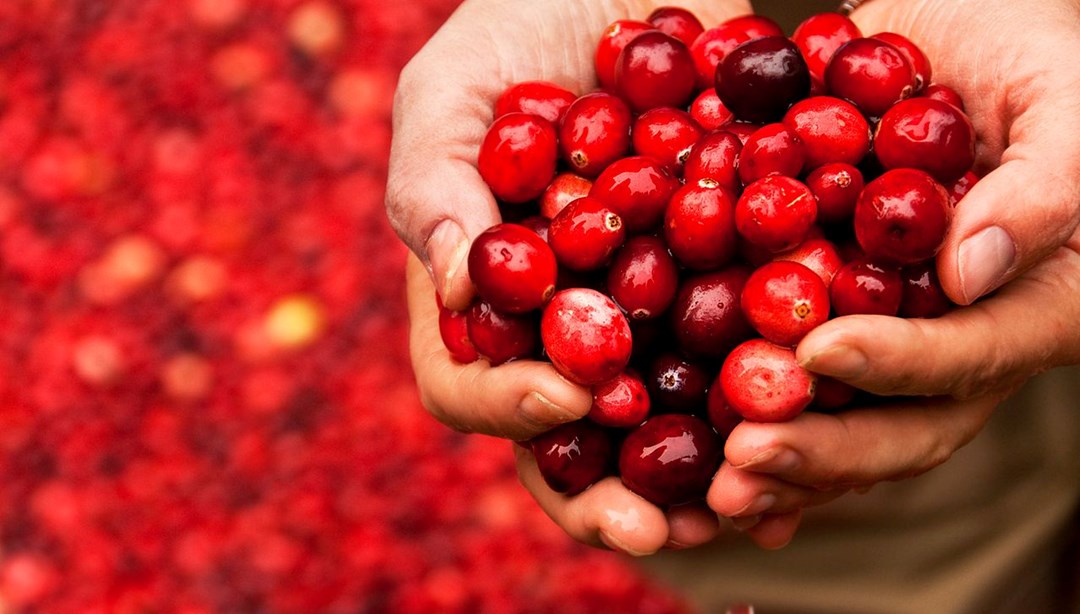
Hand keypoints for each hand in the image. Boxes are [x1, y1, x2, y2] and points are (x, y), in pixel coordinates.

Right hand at [392, 0, 752, 553]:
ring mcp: (639, 324)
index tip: (568, 392)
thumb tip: (457, 293)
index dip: (510, 408)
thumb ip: (433, 185)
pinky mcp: (718, 294)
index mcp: (480, 308)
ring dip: (702, 478)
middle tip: (662, 526)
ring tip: (750, 504)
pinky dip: (771, 410)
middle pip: (569, 444)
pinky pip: (742, 365)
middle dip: (610, 494)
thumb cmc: (511, 37)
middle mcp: (558, 334)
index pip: (469, 388)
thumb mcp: (449, 93)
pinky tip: (813, 441)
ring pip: (663, 428)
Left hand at [709, 0, 1079, 545]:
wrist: (954, 42)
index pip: (967, 356)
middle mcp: (950, 342)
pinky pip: (780, 374)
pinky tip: (688, 448)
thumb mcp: (1064, 105)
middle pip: (895, 425)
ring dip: (771, 455)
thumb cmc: (1035, 62)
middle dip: (820, 451)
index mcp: (1025, 307)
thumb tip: (970, 274)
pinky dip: (733, 411)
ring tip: (708, 483)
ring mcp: (883, 335)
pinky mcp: (822, 312)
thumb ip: (1040, 188)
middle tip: (745, 461)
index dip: (896, 363)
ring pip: (833, 421)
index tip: (818, 353)